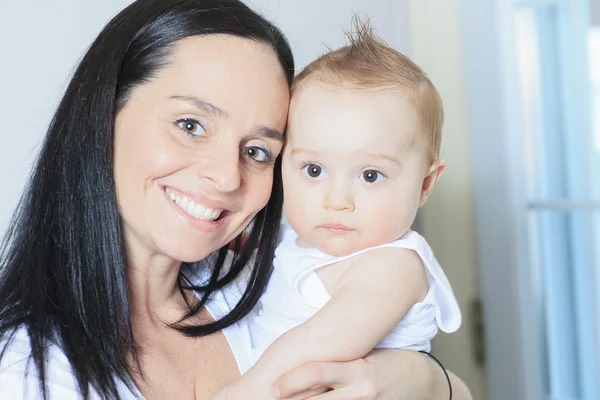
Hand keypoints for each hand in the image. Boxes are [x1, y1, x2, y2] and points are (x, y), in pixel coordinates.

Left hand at [272, 349, 471, 399]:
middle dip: (293, 399)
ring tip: (288, 399)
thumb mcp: (363, 355)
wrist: (425, 382)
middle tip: (274, 396)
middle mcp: (360, 390)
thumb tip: (302, 365)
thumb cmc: (390, 361)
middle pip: (316, 399)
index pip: (316, 372)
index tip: (274, 387)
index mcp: (356, 367)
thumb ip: (336, 361)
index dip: (291, 381)